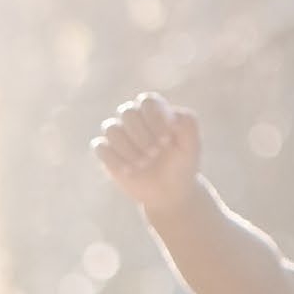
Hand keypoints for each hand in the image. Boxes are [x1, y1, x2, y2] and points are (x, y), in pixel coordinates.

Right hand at [93, 93, 203, 216]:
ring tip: (143, 165)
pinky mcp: (108, 154)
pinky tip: (129, 172)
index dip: (155, 119)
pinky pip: (100, 147)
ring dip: (127, 148)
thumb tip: (171, 116)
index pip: (147, 101)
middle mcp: (134, 119)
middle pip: (127, 112)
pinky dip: (113, 159)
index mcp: (154, 111)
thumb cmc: (182, 164)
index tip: (167, 141)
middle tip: (155, 154)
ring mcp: (119, 136)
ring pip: (111, 128)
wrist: (171, 192)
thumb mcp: (192, 144)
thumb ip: (188, 122)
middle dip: (141, 135)